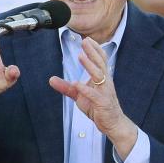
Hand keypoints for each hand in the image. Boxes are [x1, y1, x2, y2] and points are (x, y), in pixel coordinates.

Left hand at [49, 38, 137, 156]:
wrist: (113, 123)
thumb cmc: (98, 107)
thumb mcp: (80, 96)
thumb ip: (67, 87)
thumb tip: (51, 79)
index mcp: (102, 78)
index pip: (101, 60)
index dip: (95, 49)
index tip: (87, 39)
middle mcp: (105, 82)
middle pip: (100, 63)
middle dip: (92, 52)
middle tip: (85, 41)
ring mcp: (105, 92)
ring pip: (98, 75)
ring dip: (89, 65)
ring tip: (81, 56)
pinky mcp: (102, 103)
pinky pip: (94, 94)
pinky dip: (85, 89)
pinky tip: (76, 84)